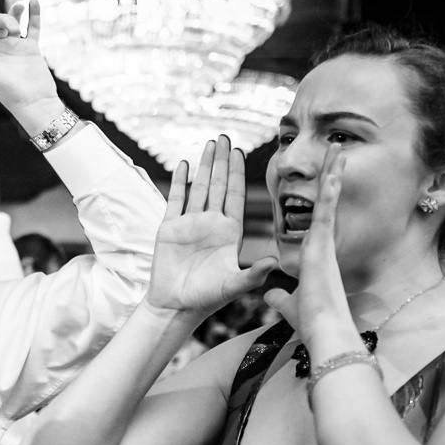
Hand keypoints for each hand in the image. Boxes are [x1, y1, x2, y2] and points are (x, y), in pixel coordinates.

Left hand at [0, 0, 63, 132]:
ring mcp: (15, 46)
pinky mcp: (31, 48)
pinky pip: (32, 27)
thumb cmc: (7, 92)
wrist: (34, 103)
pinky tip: (34, 2)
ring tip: (21, 10)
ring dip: (15, 13)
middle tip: (12, 29)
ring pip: (13, 21)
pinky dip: (34, 15)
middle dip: (3, 19)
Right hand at [148, 137, 277, 313]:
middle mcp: (211, 224)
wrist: (176, 306)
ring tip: (208, 143)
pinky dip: (179, 183)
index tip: (240, 153)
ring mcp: (190, 225)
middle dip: (221, 161)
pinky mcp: (169, 229)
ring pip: (198, 188)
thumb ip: (253, 274)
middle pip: (217, 185)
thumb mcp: (234, 286)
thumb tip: (275, 263)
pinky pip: (175, 200)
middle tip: (224, 137)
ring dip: (203, 166)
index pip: (235, 196)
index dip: (237, 174)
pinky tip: (183, 165)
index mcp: (229, 233)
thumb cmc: (207, 298)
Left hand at [263, 143, 352, 347]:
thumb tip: (270, 295)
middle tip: (334, 152)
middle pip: (325, 202)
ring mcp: (324, 241)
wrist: (324, 331)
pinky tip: (335, 169)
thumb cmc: (310, 321)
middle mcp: (321, 243)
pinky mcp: (323, 243)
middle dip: (329, 177)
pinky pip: (327, 209)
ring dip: (333, 173)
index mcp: (313, 254)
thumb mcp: (289, 304)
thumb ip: (281, 296)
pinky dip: (330, 189)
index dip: (318, 198)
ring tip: (337, 149)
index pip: (315, 218)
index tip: (320, 181)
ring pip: (329, 199)